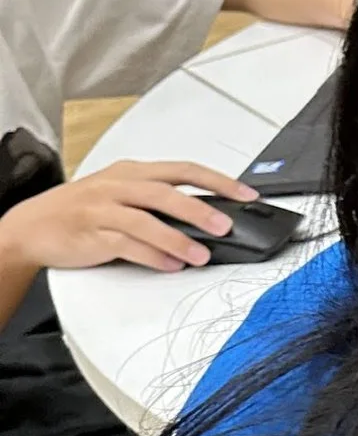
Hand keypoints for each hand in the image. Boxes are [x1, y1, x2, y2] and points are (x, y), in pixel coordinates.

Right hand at [0, 161, 255, 274]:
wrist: (32, 225)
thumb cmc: (81, 208)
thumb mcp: (121, 193)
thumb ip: (159, 200)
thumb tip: (207, 215)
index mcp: (132, 172)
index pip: (183, 169)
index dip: (218, 180)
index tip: (246, 194)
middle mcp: (118, 186)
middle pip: (166, 193)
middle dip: (200, 209)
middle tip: (225, 226)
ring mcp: (103, 210)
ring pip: (146, 220)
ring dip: (178, 239)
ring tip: (201, 255)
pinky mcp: (92, 234)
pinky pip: (127, 245)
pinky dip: (152, 256)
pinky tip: (172, 265)